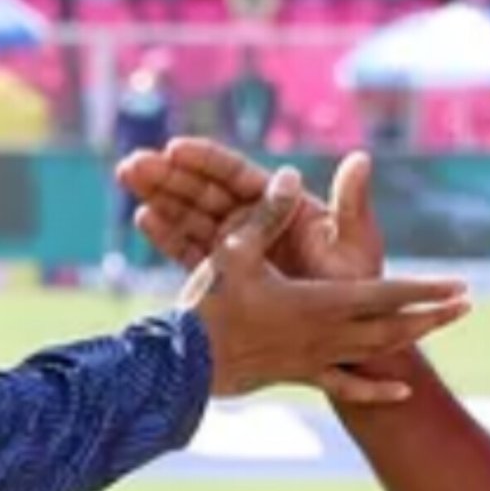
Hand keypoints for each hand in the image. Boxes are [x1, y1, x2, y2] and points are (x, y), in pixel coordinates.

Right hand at [120, 140, 381, 281]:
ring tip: (127, 175)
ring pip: (193, 217)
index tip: (173, 148)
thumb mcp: (351, 245)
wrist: (344, 342)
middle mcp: (259, 224)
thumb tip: (362, 157)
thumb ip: (349, 202)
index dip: (205, 161)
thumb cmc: (354, 288)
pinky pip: (193, 252)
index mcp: (285, 209)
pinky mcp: (227, 276)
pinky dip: (169, 236)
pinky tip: (144, 218)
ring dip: (160, 197)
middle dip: (170, 176)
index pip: (238, 176)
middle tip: (133, 162)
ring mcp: (240, 250)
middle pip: (207, 193)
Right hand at [181, 167, 467, 405]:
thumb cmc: (209, 306)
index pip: (385, 295)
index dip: (424, 290)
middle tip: (466, 306)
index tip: (460, 286)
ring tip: (439, 327)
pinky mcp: (299, 376)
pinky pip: (346, 385)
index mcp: (319, 303)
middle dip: (431, 314)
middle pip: (392, 326)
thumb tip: (292, 174)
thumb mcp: (235, 251)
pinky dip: (377, 389)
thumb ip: (268, 214)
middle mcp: (327, 334)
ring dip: (411, 338)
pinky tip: (400, 393)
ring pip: (375, 351)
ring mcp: (316, 360)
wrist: (183, 367)